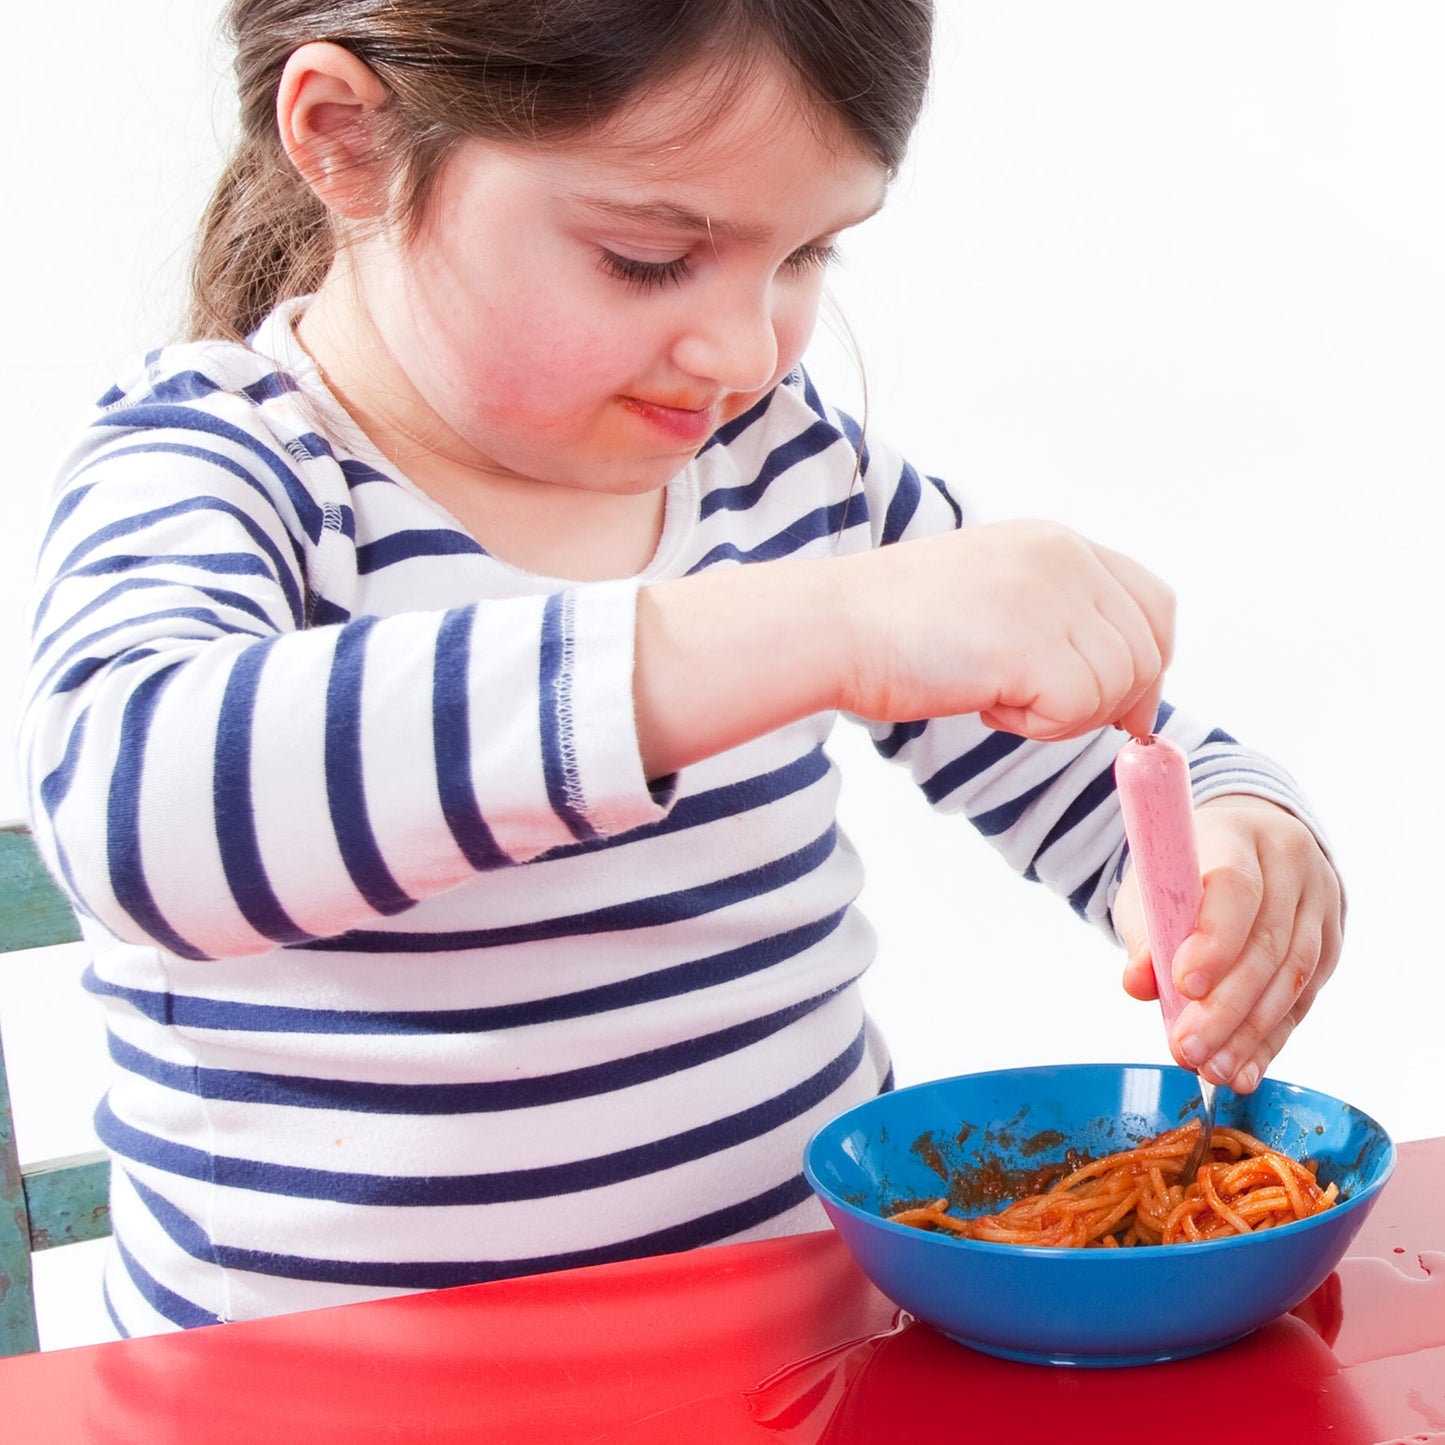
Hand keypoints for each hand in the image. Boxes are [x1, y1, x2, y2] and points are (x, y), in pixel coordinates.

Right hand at [635, 519, 1171, 776]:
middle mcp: (1066, 558)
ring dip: (1063, 716)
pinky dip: (1036, 727)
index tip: (1120, 707)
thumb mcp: (995, 598)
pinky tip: (984, 705)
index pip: (1152, 603)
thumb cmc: (895, 627)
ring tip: (995, 697)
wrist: (835, 626)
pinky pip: (1079, 711)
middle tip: (1032, 708)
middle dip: (1105, 701)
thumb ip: (1060, 622)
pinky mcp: (1035, 644)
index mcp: (1057, 543)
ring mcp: (1053, 596)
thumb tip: (1134, 701)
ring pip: (1117, 686)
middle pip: (1146, 652)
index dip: (1145, 661)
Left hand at [1113, 795, 1342, 1091]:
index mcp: (1240, 838)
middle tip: (1189, 1049)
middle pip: (1267, 944)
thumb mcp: (1153, 889)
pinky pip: (1304, 1000)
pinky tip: (1244, 1070)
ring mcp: (1319, 906)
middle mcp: (1291, 867)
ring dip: (1250, 1034)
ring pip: (1293, 978)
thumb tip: (1138, 984)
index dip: (1214, 941)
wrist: (1246, 847)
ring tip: (1214, 1069)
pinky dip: (1270, 1040)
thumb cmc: (1188, 871)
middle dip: (1226, 1007)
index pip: (1235, 889)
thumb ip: (1145, 936)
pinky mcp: (1330, 944)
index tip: (1183, 986)